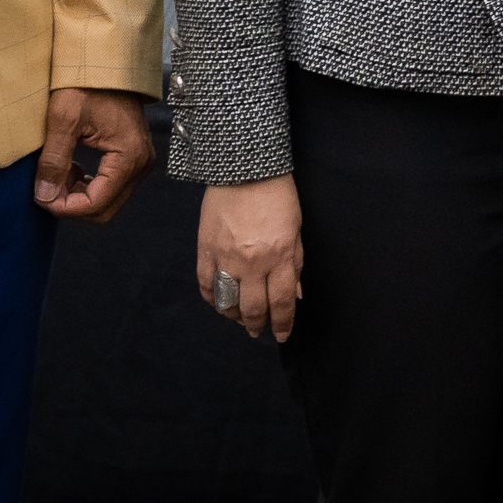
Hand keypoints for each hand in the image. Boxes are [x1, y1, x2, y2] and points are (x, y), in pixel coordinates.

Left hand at [36, 86, 155, 221]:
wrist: (107, 60)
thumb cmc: (88, 82)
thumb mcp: (63, 119)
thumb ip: (54, 161)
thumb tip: (45, 196)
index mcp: (128, 157)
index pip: (96, 204)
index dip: (65, 207)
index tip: (40, 196)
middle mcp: (140, 164)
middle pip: (104, 209)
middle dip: (72, 204)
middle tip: (46, 186)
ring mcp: (139, 160)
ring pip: (107, 200)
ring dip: (79, 195)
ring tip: (57, 172)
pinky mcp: (133, 156)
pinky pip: (111, 185)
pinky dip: (87, 185)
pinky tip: (71, 167)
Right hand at [197, 174, 306, 343]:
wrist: (244, 168)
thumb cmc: (277, 195)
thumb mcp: (296, 230)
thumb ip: (295, 264)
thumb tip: (295, 295)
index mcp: (279, 256)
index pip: (281, 302)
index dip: (282, 324)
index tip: (281, 335)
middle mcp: (252, 262)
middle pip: (253, 308)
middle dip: (258, 325)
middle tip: (259, 331)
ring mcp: (225, 257)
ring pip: (227, 302)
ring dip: (235, 317)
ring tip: (241, 319)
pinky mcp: (205, 249)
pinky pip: (206, 285)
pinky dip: (213, 299)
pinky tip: (220, 303)